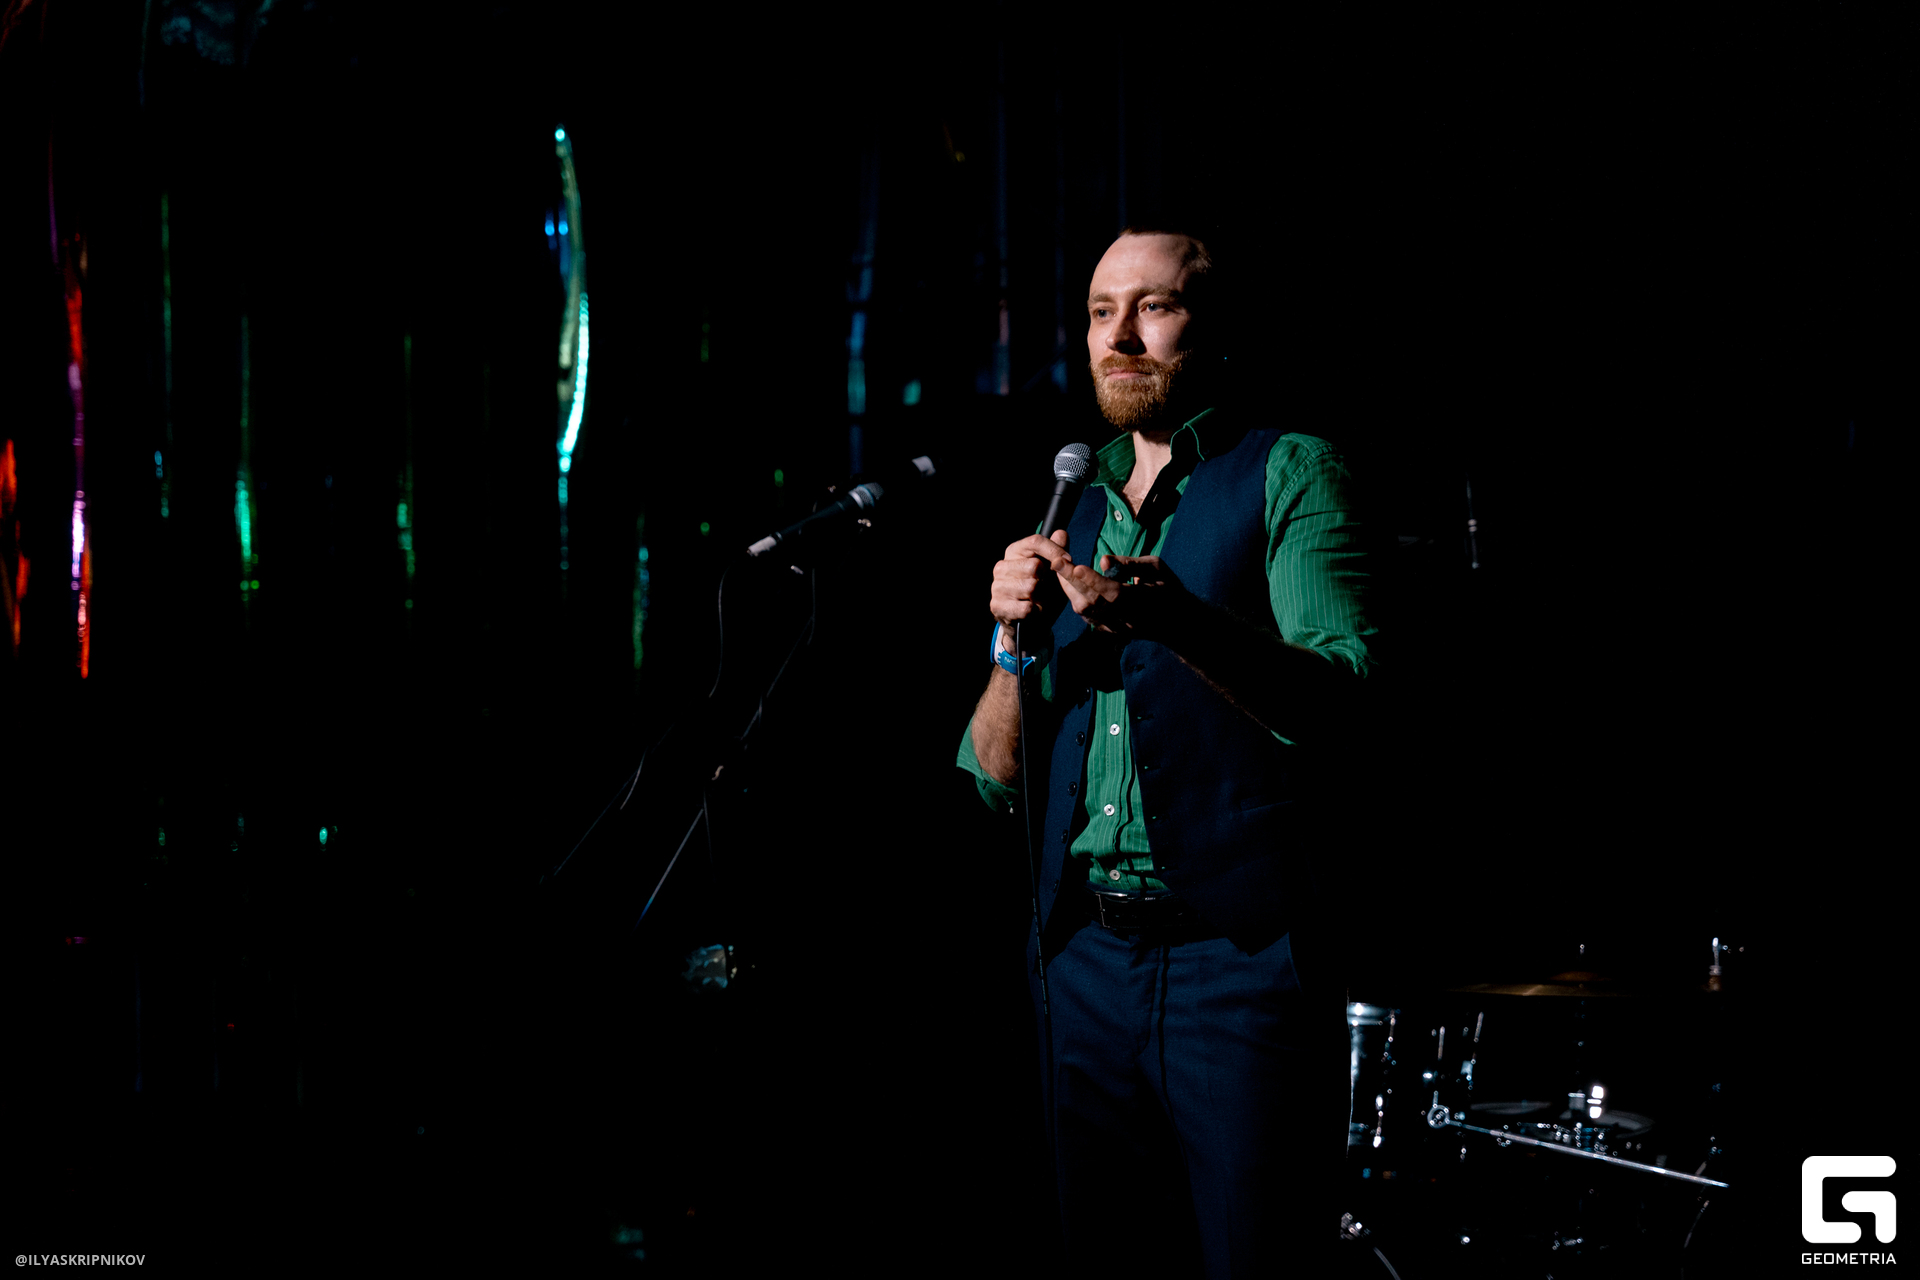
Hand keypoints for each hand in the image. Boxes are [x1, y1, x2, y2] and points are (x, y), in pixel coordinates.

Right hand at [989, 529, 1072, 630]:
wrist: (1031, 624)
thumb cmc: (1044, 593)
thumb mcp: (1055, 573)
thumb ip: (1058, 554)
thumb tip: (1061, 533)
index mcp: (1014, 552)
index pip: (1035, 541)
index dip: (1054, 550)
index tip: (1069, 560)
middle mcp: (1002, 566)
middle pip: (1034, 566)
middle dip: (1047, 580)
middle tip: (1046, 588)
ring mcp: (996, 586)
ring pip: (1030, 587)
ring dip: (1042, 598)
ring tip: (1039, 601)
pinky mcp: (996, 605)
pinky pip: (1026, 607)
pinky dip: (1035, 612)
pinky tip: (1033, 612)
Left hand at [1057, 554, 1185, 635]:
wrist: (1176, 623)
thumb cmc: (1169, 589)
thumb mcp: (1157, 568)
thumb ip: (1130, 564)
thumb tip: (1103, 561)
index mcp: (1144, 601)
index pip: (1113, 592)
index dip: (1092, 580)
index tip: (1075, 565)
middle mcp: (1129, 618)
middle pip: (1094, 602)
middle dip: (1072, 581)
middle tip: (1056, 560)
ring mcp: (1119, 629)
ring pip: (1086, 612)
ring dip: (1070, 590)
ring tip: (1059, 568)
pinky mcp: (1111, 633)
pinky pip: (1088, 617)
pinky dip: (1076, 600)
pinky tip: (1069, 584)